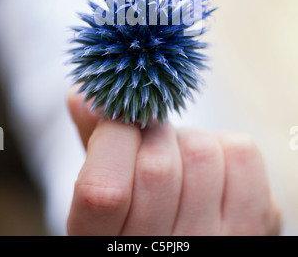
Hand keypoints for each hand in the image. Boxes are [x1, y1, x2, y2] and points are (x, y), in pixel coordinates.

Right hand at [67, 88, 279, 235]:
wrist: (185, 242)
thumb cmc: (139, 209)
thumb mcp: (104, 186)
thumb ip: (94, 144)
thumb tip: (84, 95)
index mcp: (105, 245)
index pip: (104, 190)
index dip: (113, 137)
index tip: (119, 123)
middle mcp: (159, 253)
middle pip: (158, 166)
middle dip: (152, 135)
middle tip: (152, 143)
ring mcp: (210, 243)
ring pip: (201, 151)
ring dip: (189, 142)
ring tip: (183, 164)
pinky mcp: (253, 226)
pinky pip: (241, 152)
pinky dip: (225, 146)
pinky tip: (214, 171)